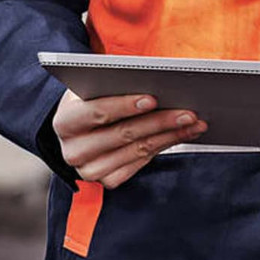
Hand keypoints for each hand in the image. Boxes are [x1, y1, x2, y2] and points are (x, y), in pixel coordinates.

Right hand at [52, 90, 206, 188]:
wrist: (80, 128)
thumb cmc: (93, 97)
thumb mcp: (95, 85)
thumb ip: (116, 81)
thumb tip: (156, 78)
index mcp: (65, 121)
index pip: (97, 112)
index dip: (125, 105)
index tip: (153, 98)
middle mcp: (73, 151)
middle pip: (123, 135)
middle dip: (160, 121)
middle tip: (189, 112)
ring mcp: (89, 170)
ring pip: (137, 151)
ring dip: (171, 135)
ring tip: (195, 122)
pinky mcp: (107, 180)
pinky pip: (141, 164)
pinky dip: (165, 146)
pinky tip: (183, 134)